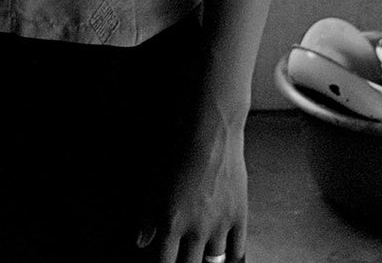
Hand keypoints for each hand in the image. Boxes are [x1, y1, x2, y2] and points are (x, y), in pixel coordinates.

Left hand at [139, 113, 248, 262]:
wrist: (211, 132)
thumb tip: (141, 240)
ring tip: (202, 257)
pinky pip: (238, 249)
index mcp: (172, 223)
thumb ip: (147, 217)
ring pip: (214, 260)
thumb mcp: (154, 184)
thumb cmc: (180, 151)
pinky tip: (226, 256)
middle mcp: (197, 229)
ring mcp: (220, 224)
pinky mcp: (240, 215)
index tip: (166, 262)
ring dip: (207, 260)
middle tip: (184, 258)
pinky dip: (232, 256)